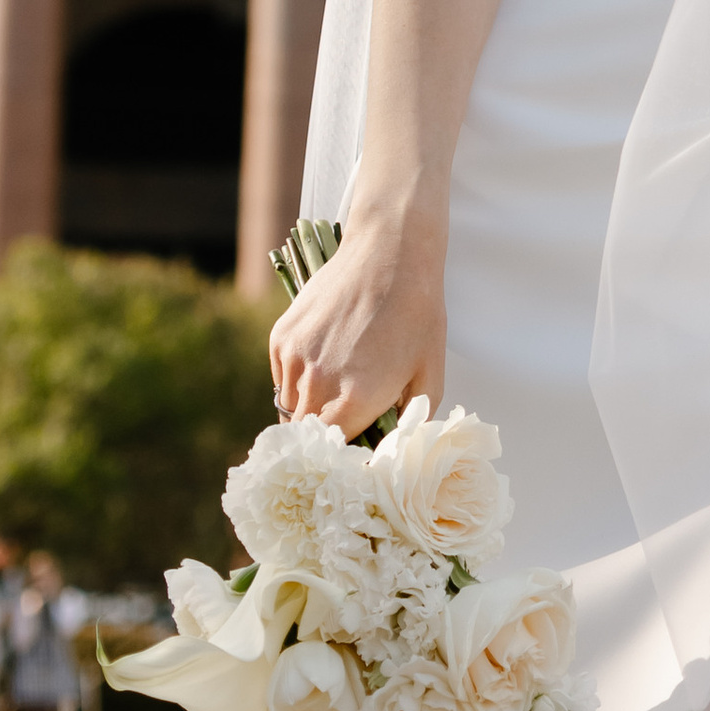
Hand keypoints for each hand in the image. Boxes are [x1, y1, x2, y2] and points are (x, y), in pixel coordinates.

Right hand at [268, 212, 446, 436]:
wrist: (390, 251)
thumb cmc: (417, 313)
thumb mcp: (429, 374)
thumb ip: (409, 426)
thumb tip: (390, 456)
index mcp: (354, 399)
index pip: (330, 456)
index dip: (340, 459)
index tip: (351, 455)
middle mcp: (317, 382)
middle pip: (305, 437)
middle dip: (322, 439)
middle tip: (344, 425)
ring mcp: (294, 357)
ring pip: (289, 408)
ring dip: (308, 409)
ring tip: (336, 388)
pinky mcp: (281, 336)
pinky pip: (281, 377)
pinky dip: (296, 379)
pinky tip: (324, 359)